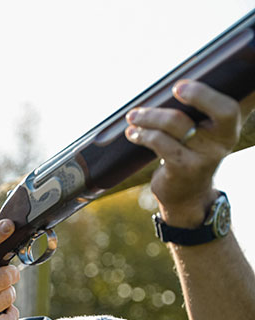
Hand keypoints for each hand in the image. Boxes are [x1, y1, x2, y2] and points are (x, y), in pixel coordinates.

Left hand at [124, 80, 241, 226]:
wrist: (187, 195)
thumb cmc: (190, 154)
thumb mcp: (202, 134)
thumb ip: (199, 111)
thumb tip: (175, 83)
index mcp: (228, 129)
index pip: (228, 108)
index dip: (206, 94)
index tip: (180, 86)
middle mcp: (221, 142)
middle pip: (210, 111)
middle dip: (193, 95)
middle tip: (170, 89)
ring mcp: (203, 157)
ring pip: (175, 124)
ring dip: (149, 117)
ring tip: (133, 116)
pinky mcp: (183, 168)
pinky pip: (160, 143)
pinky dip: (142, 135)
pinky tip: (133, 133)